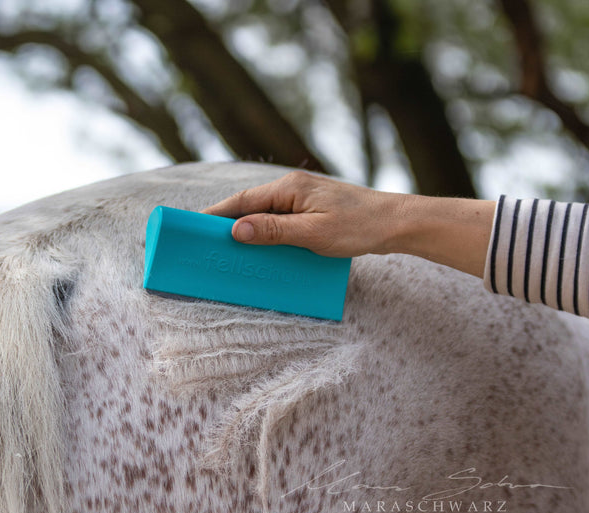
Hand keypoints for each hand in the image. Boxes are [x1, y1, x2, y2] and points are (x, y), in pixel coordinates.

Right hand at [202, 170, 403, 257]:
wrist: (396, 223)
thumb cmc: (358, 227)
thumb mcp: (313, 234)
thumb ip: (274, 231)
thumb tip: (237, 230)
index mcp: (289, 188)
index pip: (243, 200)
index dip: (216, 214)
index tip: (193, 225)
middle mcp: (293, 188)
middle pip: (250, 205)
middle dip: (226, 222)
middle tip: (204, 241)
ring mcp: (303, 198)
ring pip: (265, 213)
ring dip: (247, 229)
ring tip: (227, 248)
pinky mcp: (312, 210)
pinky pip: (280, 220)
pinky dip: (266, 232)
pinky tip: (262, 248)